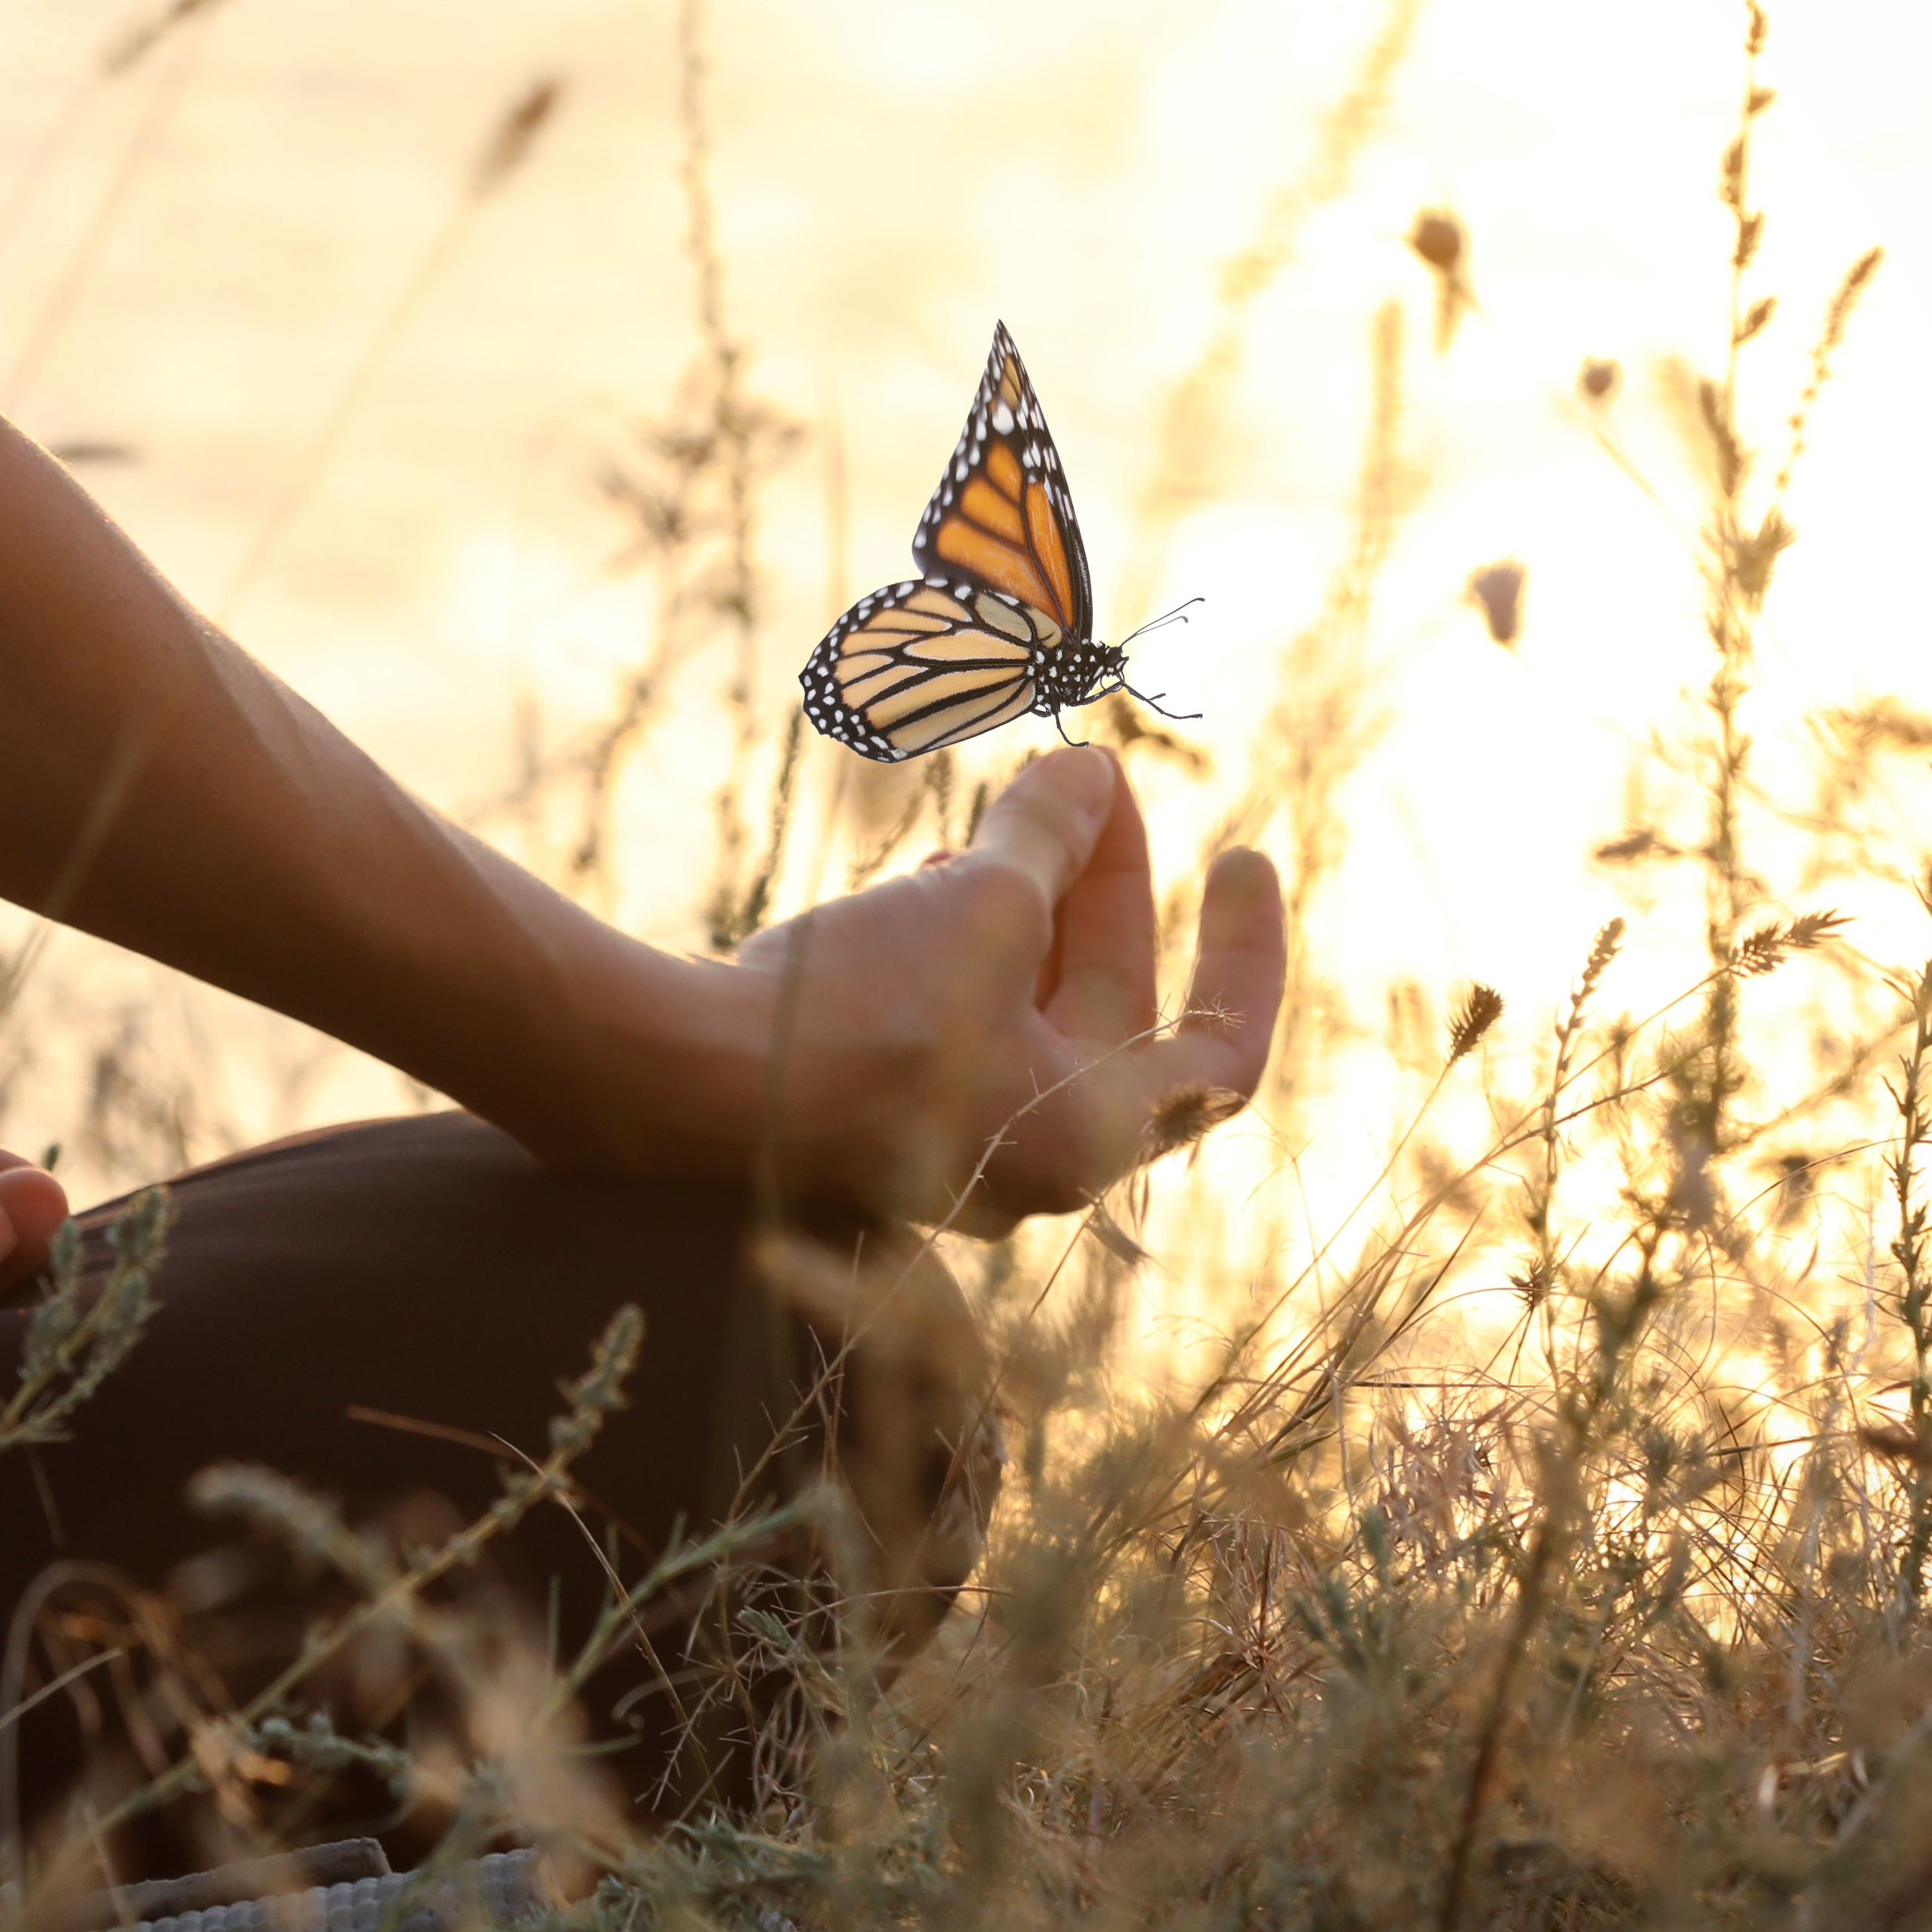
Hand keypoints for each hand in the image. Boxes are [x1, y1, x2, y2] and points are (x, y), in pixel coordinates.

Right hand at [726, 746, 1289, 1227]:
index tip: (1242, 856)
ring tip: (993, 822)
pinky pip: (957, 1024)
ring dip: (1026, 907)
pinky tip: (927, 874)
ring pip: (1025, 1010)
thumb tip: (1090, 772)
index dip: (1248, 954)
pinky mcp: (879, 1118)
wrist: (683, 1085)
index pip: (1222, 1055)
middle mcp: (1032, 1158)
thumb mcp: (975, 904)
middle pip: (1107, 1006)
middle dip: (1100, 884)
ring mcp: (951, 1147)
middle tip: (1085, 781)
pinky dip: (962, 946)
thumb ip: (1047, 838)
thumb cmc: (852, 1015)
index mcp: (1087, 1134)